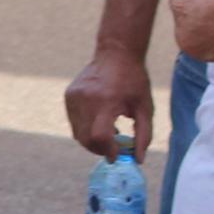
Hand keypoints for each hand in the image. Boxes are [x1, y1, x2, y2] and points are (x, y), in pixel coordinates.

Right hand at [64, 44, 153, 159]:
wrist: (116, 54)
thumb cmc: (135, 82)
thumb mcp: (145, 108)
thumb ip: (143, 136)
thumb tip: (138, 160)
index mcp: (107, 101)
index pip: (100, 136)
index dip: (108, 151)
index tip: (117, 156)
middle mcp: (86, 99)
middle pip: (85, 138)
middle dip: (99, 149)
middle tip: (113, 150)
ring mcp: (74, 97)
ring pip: (77, 132)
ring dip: (91, 140)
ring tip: (109, 133)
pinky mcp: (68, 95)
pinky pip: (74, 122)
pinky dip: (85, 128)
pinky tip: (100, 121)